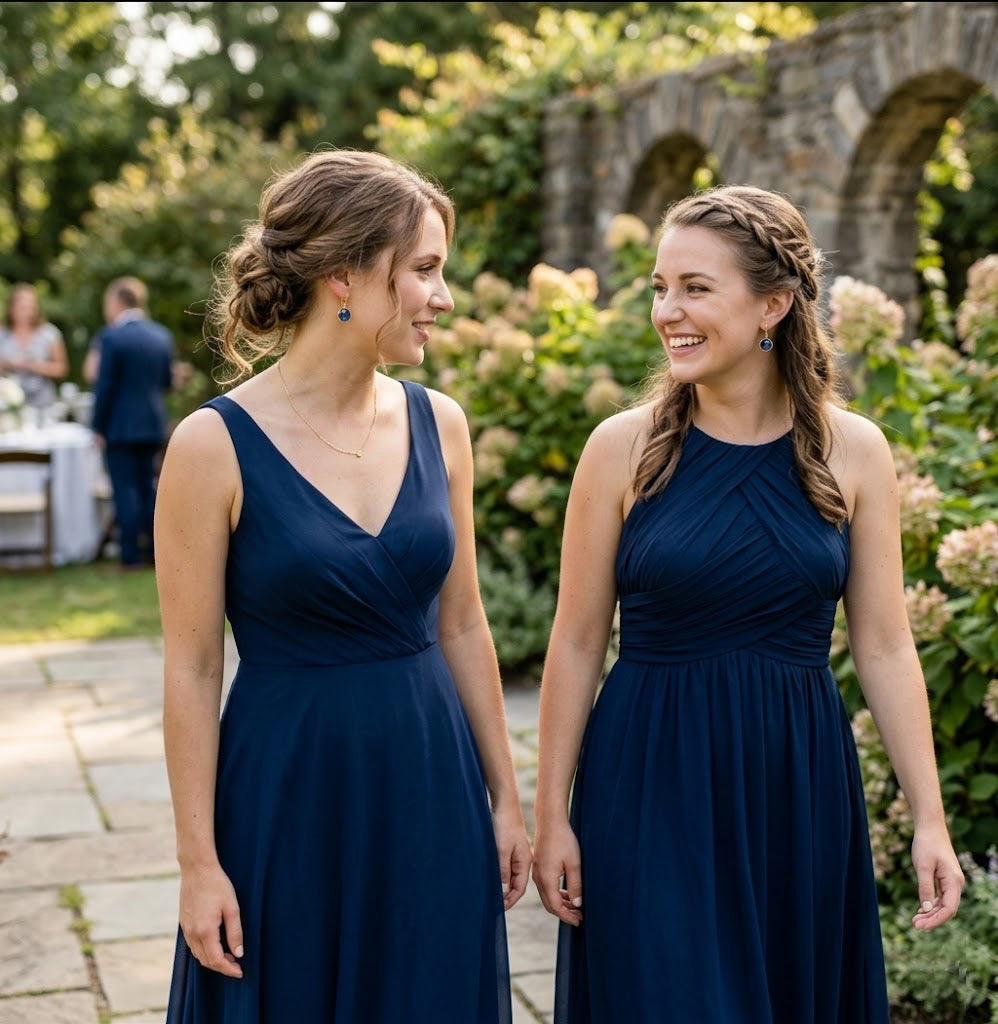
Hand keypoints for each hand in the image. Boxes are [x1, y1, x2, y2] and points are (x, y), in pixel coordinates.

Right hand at [178, 862, 244, 977]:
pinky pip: (192, 945)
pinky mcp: (183, 923)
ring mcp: (185, 929)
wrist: (197, 869)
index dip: (229, 969)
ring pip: (198, 955)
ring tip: (228, 955)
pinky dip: (204, 951)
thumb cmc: (217, 885)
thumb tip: (238, 953)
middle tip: (236, 964)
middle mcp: (192, 934)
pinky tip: (215, 944)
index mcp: (205, 931)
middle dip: (221, 967)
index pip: (216, 960)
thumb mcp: (232, 907)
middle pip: (206, 961)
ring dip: (212, 960)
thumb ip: (235, 932)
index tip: (240, 972)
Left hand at [493, 801, 531, 910]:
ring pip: (509, 877)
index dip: (510, 900)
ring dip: (502, 887)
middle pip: (515, 885)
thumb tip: (503, 892)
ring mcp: (516, 855)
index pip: (519, 889)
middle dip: (506, 897)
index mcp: (524, 862)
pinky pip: (505, 868)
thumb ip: (502, 871)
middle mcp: (522, 861)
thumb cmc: (504, 826)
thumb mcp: (501, 850)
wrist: (504, 805)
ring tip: (491, 897)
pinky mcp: (509, 849)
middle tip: (493, 907)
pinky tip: (491, 879)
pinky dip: (500, 876)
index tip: (500, 909)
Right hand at [532, 819, 582, 926]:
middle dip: (564, 913)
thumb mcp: (574, 864)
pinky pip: (545, 887)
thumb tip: (577, 904)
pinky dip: (556, 893)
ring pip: (547, 896)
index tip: (579, 921)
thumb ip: (575, 885)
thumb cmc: (563, 840)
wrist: (550, 821)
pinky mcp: (538, 867)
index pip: (555, 907)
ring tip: (575, 906)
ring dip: (560, 903)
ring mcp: (536, 872)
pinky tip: (567, 892)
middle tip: (579, 916)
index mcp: (546, 879)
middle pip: (549, 904)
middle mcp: (538, 878)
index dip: (567, 916)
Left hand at [910, 823, 963, 930]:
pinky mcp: (945, 878)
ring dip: (931, 913)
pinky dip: (932, 905)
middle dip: (932, 919)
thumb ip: (925, 888)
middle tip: (915, 926)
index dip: (936, 920)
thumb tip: (927, 909)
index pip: (949, 909)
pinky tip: (921, 910)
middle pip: (947, 909)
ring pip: (944, 904)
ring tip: (916, 921)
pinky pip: (941, 897)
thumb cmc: (926, 844)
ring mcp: (951, 881)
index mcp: (954, 881)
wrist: (930, 827)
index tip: (921, 926)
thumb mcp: (922, 866)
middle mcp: (956, 883)